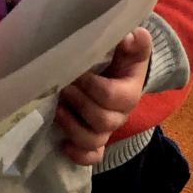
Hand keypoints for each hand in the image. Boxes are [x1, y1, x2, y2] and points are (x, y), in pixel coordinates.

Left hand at [55, 26, 151, 166]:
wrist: (117, 73)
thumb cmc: (119, 58)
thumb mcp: (129, 48)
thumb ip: (135, 43)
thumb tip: (133, 35)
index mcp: (128, 92)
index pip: (112, 96)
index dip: (91, 86)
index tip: (75, 72)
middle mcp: (119, 115)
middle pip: (102, 121)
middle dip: (79, 103)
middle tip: (62, 87)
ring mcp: (106, 130)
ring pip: (93, 141)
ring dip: (72, 127)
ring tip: (57, 109)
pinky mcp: (95, 140)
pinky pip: (91, 157)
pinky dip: (78, 155)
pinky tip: (63, 145)